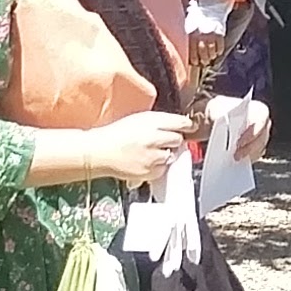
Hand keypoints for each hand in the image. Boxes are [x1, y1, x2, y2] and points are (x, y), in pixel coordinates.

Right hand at [73, 111, 198, 186]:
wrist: (99, 152)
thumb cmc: (115, 135)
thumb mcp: (138, 119)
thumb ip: (158, 122)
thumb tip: (176, 126)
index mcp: (151, 121)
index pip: (180, 122)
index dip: (188, 125)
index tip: (191, 127)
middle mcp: (154, 138)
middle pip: (178, 139)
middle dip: (174, 140)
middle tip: (162, 141)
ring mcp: (153, 156)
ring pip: (172, 155)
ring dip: (166, 154)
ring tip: (150, 152)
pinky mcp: (150, 171)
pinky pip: (163, 169)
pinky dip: (158, 167)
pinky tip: (146, 161)